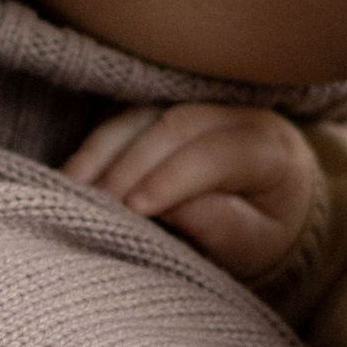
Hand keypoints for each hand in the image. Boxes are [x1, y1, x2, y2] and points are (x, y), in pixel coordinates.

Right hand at [65, 101, 320, 281]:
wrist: (272, 205)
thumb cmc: (264, 230)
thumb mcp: (256, 243)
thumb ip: (223, 226)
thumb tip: (174, 208)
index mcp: (271, 150)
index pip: (219, 152)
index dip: (174, 176)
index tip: (134, 208)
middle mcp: (237, 115)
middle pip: (177, 125)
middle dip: (131, 164)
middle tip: (96, 205)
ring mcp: (199, 104)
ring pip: (145, 114)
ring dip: (104, 150)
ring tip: (74, 190)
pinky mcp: (168, 107)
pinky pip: (127, 117)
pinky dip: (98, 145)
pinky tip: (75, 175)